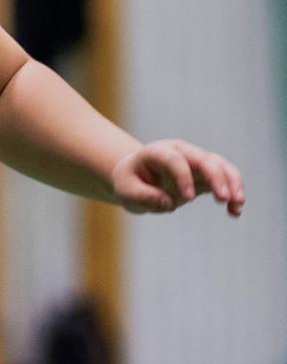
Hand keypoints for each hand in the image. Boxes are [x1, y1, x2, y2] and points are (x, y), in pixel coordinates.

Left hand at [111, 141, 244, 217]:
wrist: (136, 177)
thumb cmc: (129, 182)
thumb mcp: (126, 191)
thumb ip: (143, 196)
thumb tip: (167, 203)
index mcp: (158, 152)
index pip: (175, 160)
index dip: (183, 176)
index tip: (188, 198)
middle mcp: (181, 152)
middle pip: (204, 159)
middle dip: (217, 177)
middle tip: (225, 198)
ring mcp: (195, 162)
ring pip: (220, 166)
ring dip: (232, 183)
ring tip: (237, 205)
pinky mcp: (204, 176)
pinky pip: (223, 180)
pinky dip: (232, 193)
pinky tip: (235, 211)